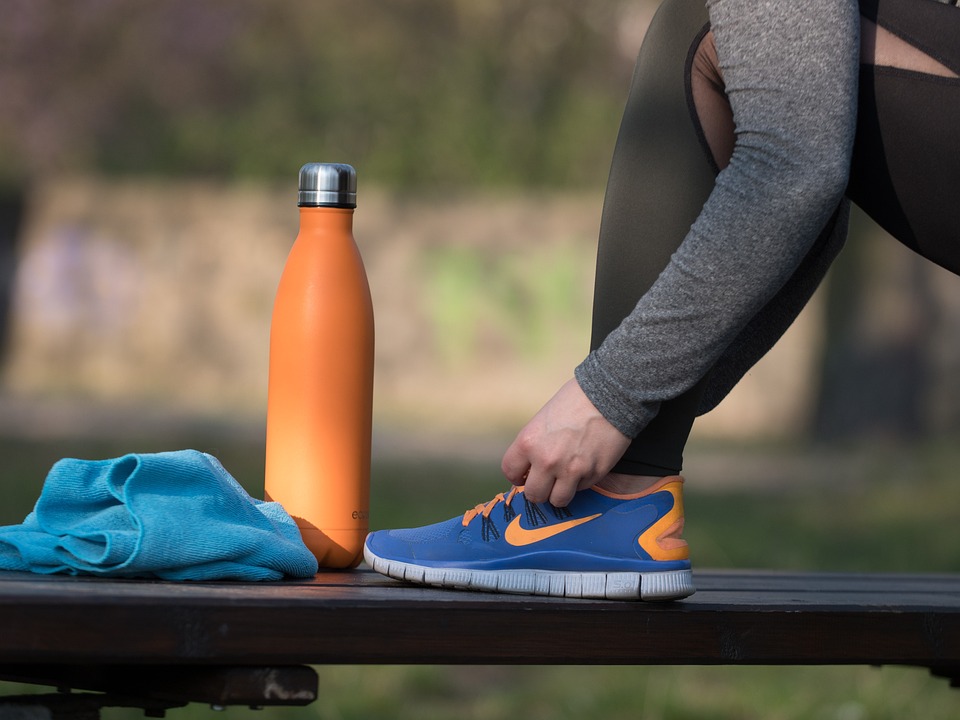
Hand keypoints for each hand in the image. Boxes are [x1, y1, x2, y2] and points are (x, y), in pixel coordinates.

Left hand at [501, 378, 630, 506]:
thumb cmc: (575, 401)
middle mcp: (547, 460)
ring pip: (557, 500)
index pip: (510, 472)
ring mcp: (571, 470)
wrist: (610, 396)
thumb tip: (530, 467)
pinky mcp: (593, 474)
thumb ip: (534, 445)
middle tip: (545, 482)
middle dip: (538, 490)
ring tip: (564, 480)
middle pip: (533, 495)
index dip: (517, 476)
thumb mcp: (543, 420)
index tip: (524, 476)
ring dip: (559, 493)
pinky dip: (581, 482)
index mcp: (529, 442)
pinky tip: (585, 464)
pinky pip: (581, 489)